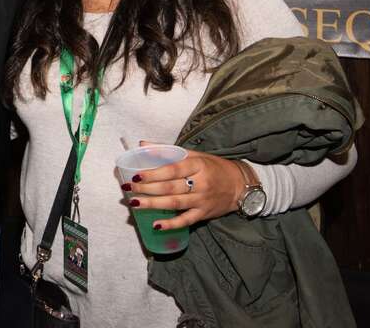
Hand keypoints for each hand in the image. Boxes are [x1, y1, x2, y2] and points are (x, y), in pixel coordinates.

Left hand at [121, 141, 245, 230]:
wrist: (240, 185)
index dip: (154, 173)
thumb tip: (142, 144)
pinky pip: (186, 220)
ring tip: (135, 203)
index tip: (136, 175)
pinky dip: (171, 224)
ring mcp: (203, 200)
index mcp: (198, 165)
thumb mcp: (194, 155)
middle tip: (129, 189)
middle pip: (171, 187)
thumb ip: (167, 150)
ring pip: (175, 203)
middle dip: (147, 189)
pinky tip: (156, 225)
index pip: (172, 169)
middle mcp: (201, 183)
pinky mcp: (204, 214)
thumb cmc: (213, 167)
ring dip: (153, 204)